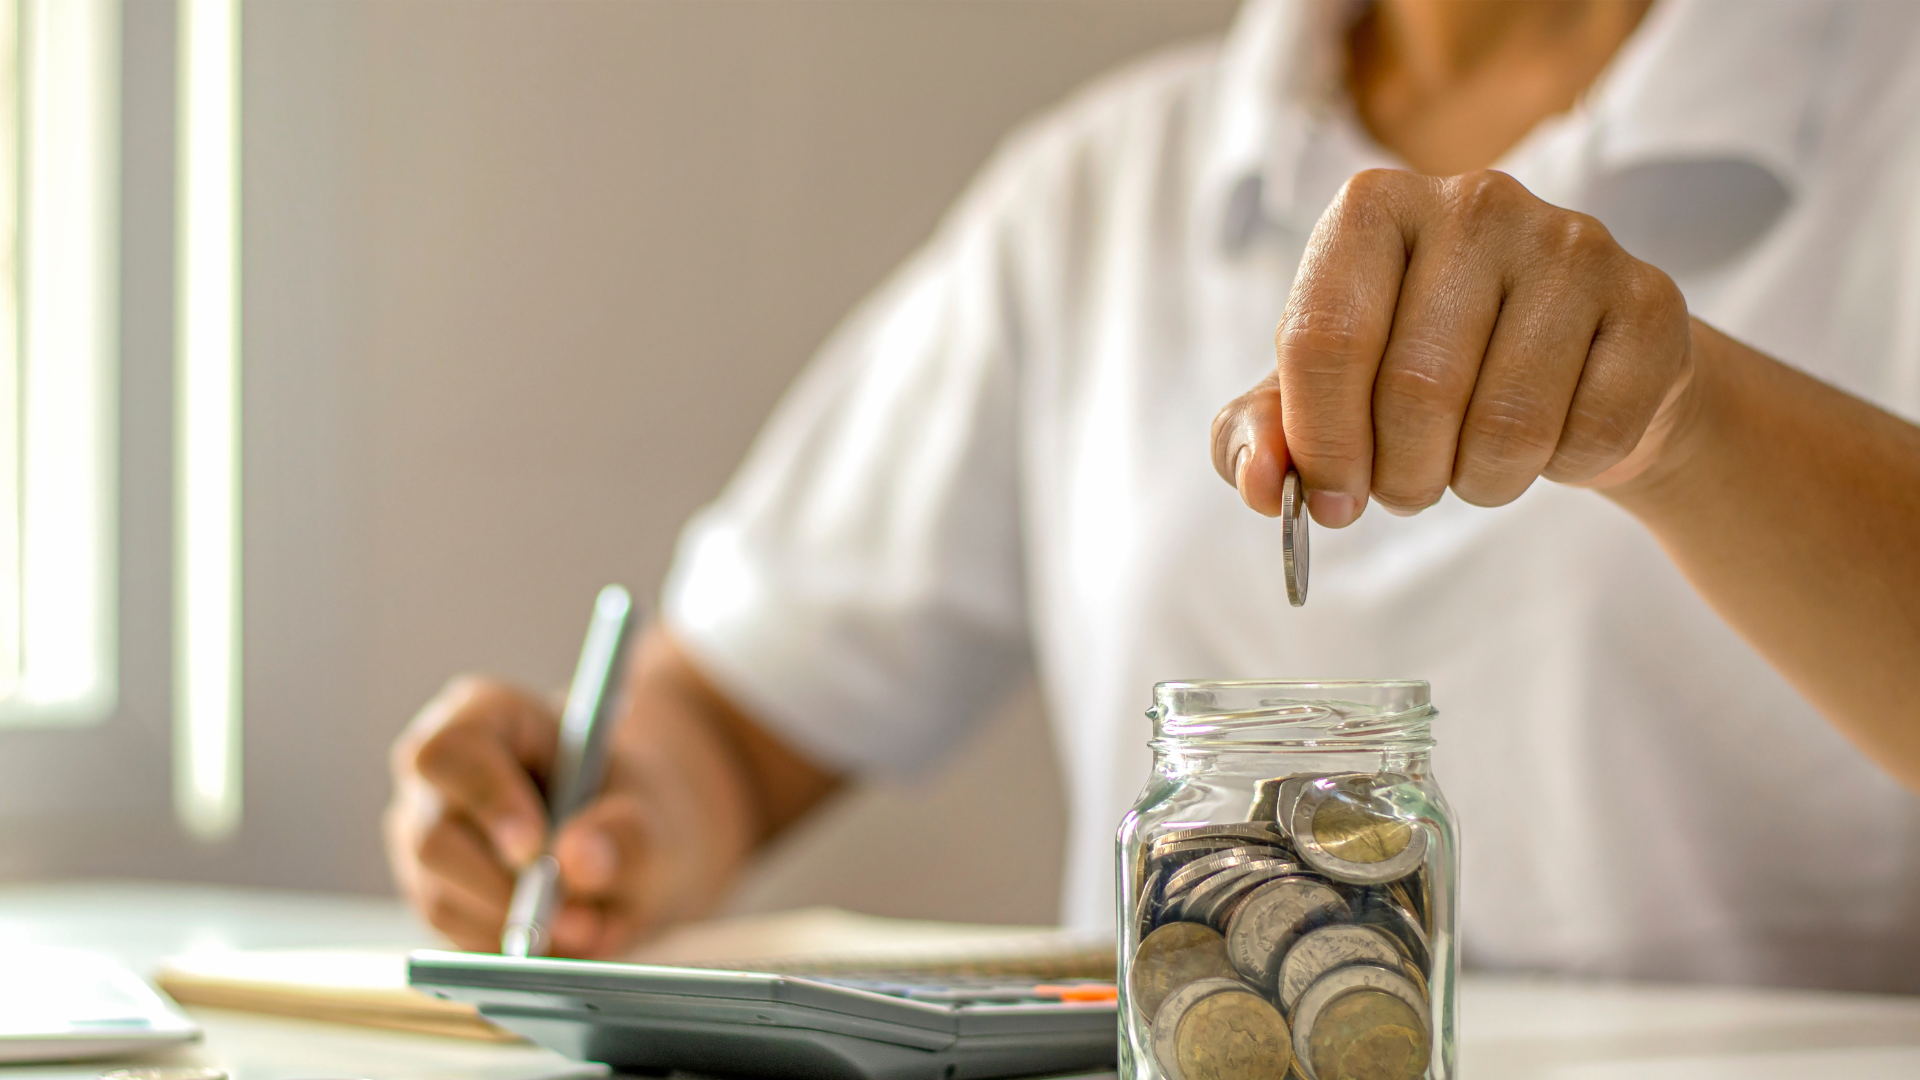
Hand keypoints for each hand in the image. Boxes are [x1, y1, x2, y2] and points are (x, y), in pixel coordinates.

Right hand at [383, 676, 659, 956]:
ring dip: (515, 927)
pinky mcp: (435, 897)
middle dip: (505, 889)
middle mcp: (437, 779)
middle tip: (577, 920)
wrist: (629, 851)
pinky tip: (562, 940)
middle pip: (433, 838)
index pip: (452, 752)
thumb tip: (576, 860)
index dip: (487, 800)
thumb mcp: (653, 814)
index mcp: (483, 717)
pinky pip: (454, 939)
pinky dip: (510, 950)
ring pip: (441, 898)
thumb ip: (626, 833)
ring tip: (590, 929)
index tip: (534, 848)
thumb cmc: (633, 809)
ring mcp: (425, 840)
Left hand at [1211, 169, 1695, 524]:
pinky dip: (1561, 469)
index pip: (1322, 339)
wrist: (1573, 370)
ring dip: (1480, 481)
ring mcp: (1572, 243)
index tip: (1330, 499)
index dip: (1321, 444)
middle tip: (1408, 487)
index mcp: (1371, 209)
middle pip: (1415, 390)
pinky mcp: (1650, 301)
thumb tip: (1257, 483)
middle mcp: (1473, 203)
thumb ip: (1261, 435)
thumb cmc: (1424, 375)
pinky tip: (1555, 436)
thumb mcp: (1321, 397)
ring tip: (1474, 463)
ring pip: (1508, 424)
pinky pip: (1590, 434)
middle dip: (1403, 476)